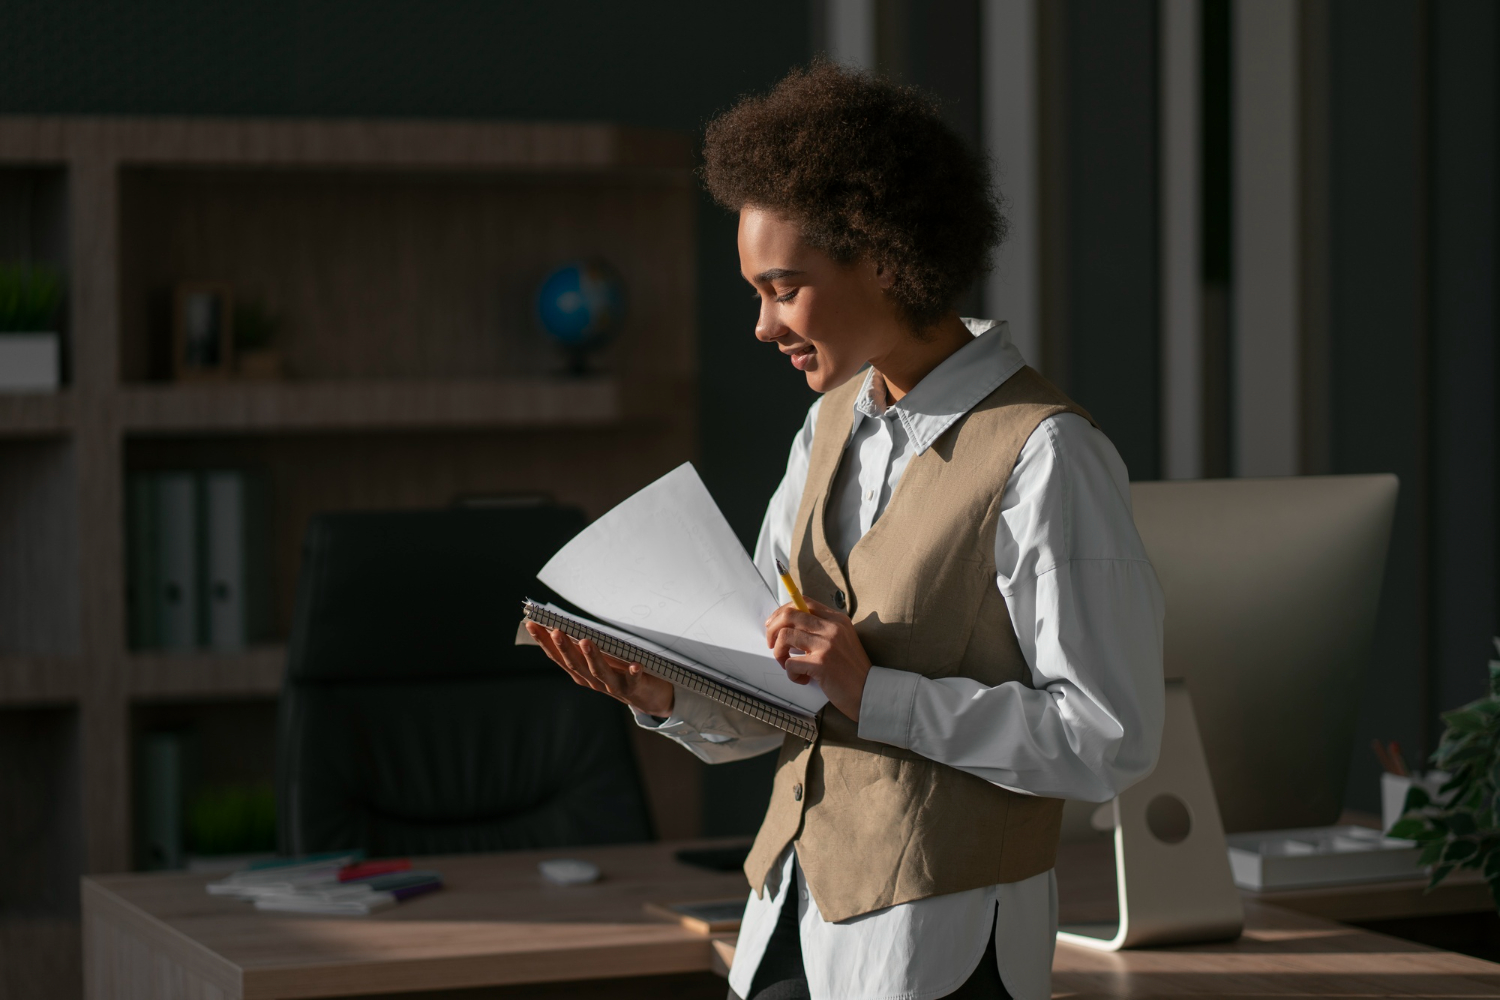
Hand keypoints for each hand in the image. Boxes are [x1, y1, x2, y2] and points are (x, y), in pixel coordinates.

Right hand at [524, 621, 674, 717]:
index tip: (532, 624)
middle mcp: (593, 681)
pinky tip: (635, 665)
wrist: (647, 698)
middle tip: (556, 631)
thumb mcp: (599, 659)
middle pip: (576, 665)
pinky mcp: (634, 688)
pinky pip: (634, 681)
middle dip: (565, 648)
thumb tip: (567, 623)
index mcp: (581, 673)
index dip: (544, 642)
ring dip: (592, 657)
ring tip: (585, 641)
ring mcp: (613, 686)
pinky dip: (633, 673)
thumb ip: (584, 647)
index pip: (559, 657)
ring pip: (599, 672)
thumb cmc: (620, 672)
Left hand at [764, 598, 871, 720]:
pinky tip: (803, 679)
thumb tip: (790, 626)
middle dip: (772, 630)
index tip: (774, 624)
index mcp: (836, 619)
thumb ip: (822, 629)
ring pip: (785, 636)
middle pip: (789, 615)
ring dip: (779, 653)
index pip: (803, 602)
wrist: (869, 691)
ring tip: (787, 664)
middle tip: (772, 645)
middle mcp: (832, 627)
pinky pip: (790, 662)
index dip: (783, 611)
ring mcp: (827, 644)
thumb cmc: (852, 669)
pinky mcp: (821, 663)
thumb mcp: (842, 640)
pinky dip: (791, 673)